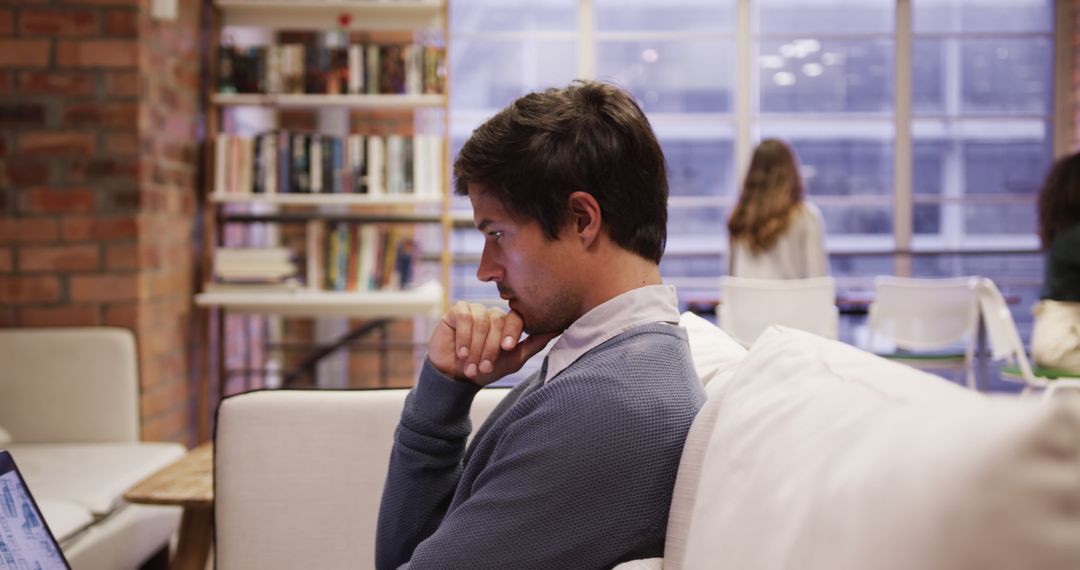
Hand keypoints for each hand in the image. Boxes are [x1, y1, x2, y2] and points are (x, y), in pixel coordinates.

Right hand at [429, 302, 558, 385]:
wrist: (456, 378)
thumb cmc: (485, 370)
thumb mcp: (513, 360)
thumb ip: (534, 344)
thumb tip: (558, 328)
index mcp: (507, 322)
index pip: (515, 319)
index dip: (511, 333)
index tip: (506, 348)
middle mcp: (492, 313)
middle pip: (498, 321)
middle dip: (490, 348)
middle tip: (484, 367)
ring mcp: (474, 310)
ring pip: (481, 321)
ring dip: (476, 347)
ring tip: (471, 365)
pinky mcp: (456, 311)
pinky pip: (464, 318)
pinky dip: (464, 338)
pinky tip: (461, 352)